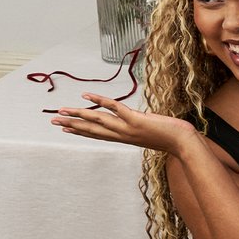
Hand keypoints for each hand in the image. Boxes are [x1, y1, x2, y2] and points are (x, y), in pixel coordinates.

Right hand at [51, 92, 197, 154]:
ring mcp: (128, 128)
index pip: (98, 135)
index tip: (66, 129)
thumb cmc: (172, 137)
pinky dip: (100, 100)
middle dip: (72, 126)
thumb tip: (140, 118)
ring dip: (78, 115)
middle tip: (54, 122)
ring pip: (98, 120)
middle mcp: (123, 135)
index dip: (81, 132)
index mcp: (125, 138)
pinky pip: (114, 108)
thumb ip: (142, 125)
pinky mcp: (136, 120)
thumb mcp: (152, 132)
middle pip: (92, 130)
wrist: (184, 143)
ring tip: (62, 112)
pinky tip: (87, 95)